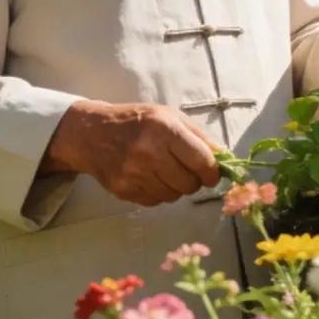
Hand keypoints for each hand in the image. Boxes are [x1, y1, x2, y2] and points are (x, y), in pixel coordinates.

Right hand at [42, 101, 221, 205]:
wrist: (93, 133)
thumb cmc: (137, 120)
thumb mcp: (169, 116)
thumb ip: (199, 137)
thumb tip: (225, 160)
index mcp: (165, 129)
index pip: (202, 161)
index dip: (212, 171)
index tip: (212, 172)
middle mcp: (149, 152)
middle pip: (190, 184)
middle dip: (194, 180)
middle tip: (187, 170)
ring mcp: (135, 174)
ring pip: (174, 196)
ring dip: (176, 187)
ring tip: (165, 170)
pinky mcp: (124, 191)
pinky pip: (155, 201)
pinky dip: (158, 192)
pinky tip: (149, 176)